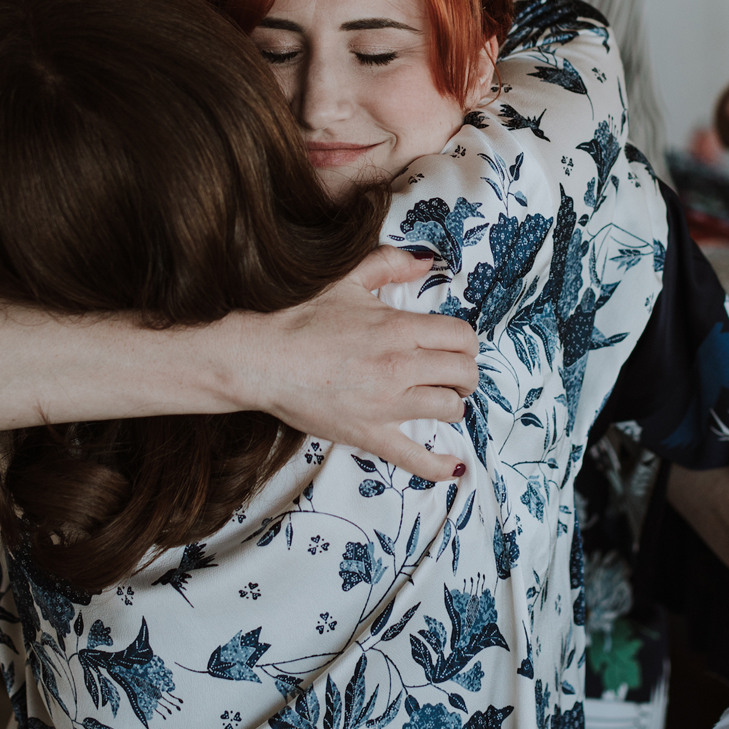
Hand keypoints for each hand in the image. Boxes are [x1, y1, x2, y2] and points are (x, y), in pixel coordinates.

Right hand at [248, 247, 478, 480]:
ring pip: (449, 408)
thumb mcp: (346, 279)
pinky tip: (454, 466)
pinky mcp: (369, 434)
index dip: (466, 343)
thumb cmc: (299, 317)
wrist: (261, 358)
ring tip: (440, 399)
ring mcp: (386, 404)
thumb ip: (390, 264)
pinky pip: (415, 458)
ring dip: (452, 404)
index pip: (461, 337)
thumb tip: (426, 262)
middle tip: (452, 373)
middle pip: (463, 373)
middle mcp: (399, 366)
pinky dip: (439, 466)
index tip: (456, 347)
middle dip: (464, 373)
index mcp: (398, 328)